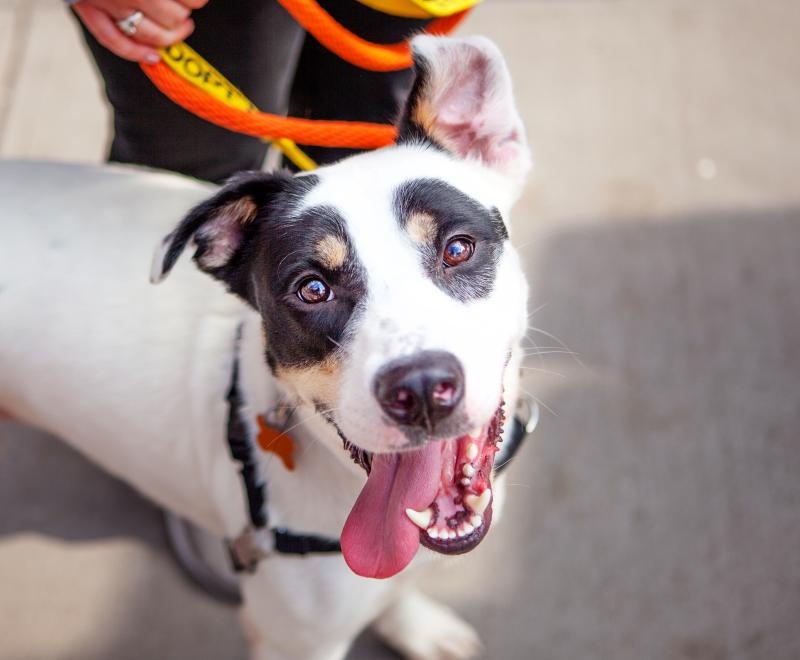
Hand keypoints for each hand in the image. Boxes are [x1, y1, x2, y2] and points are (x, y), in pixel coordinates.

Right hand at [72, 0, 207, 62]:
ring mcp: (107, 1)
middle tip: (187, 8)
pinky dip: (136, 53)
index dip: (197, 0)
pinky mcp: (88, 8)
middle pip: (173, 17)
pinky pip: (114, 40)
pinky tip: (155, 57)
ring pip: (151, 34)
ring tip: (183, 26)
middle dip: (185, 15)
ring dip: (173, 35)